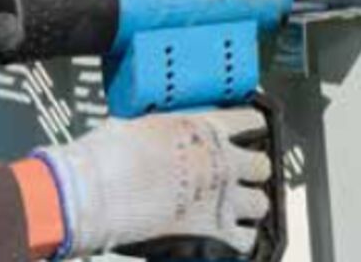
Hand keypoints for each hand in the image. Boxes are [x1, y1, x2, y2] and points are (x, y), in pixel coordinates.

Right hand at [34, 108, 271, 258]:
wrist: (98, 192)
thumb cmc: (110, 155)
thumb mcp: (137, 126)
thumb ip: (157, 131)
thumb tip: (149, 135)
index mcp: (205, 129)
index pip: (250, 120)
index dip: (252, 126)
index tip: (250, 131)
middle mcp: (222, 161)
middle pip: (261, 164)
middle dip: (251, 170)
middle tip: (236, 175)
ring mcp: (223, 197)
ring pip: (261, 202)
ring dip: (249, 205)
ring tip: (233, 207)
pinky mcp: (215, 233)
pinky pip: (247, 239)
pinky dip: (240, 239)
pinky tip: (227, 236)